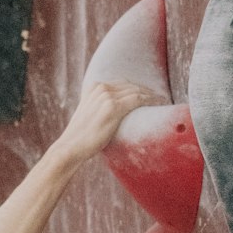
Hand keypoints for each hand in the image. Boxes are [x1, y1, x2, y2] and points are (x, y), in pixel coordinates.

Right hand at [54, 80, 168, 162]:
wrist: (70, 147)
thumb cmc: (81, 139)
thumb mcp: (89, 116)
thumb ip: (100, 109)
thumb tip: (114, 117)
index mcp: (94, 87)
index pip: (122, 84)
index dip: (137, 89)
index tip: (149, 95)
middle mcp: (101, 88)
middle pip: (130, 85)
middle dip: (146, 91)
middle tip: (160, 97)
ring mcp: (106, 96)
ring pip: (136, 91)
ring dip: (151, 95)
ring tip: (162, 100)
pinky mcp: (112, 107)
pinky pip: (138, 99)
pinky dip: (150, 100)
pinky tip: (159, 103)